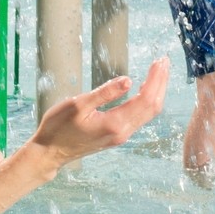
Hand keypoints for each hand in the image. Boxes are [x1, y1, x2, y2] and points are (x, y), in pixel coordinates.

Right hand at [27, 60, 170, 162]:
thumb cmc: (58, 127)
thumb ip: (105, 93)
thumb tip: (128, 80)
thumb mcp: (78, 105)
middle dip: (161, 82)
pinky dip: (147, 100)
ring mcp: (120, 135)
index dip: (156, 79)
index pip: (145, 99)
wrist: (49, 152)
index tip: (160, 61)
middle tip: (165, 61)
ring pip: (148, 113)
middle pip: (152, 106)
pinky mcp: (116, 135)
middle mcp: (122, 132)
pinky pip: (139, 117)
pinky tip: (146, 89)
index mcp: (115, 123)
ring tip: (160, 71)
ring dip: (156, 91)